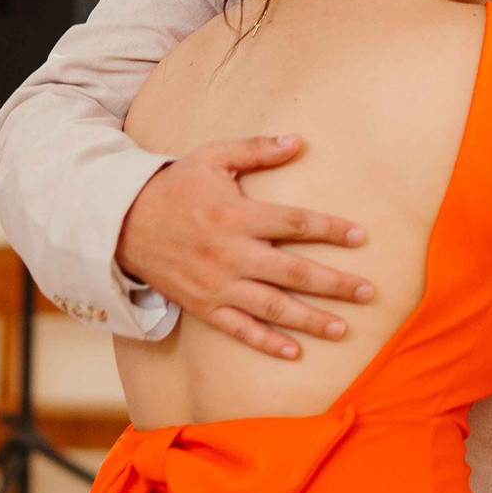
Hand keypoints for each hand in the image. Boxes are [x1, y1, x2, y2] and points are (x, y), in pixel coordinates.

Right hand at [116, 135, 372, 359]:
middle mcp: (231, 253)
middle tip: (369, 292)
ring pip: (272, 307)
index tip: (362, 237)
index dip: (331, 230)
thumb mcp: (212, 157)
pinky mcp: (203, 306)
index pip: (295, 223)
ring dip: (310, 319)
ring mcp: (217, 284)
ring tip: (343, 328)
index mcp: (237, 215)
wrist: (122, 223)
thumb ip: (257, 150)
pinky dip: (266, 343)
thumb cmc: (175, 186)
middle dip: (335, 284)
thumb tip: (299, 140)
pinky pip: (239, 329)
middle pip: (293, 272)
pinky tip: (295, 352)